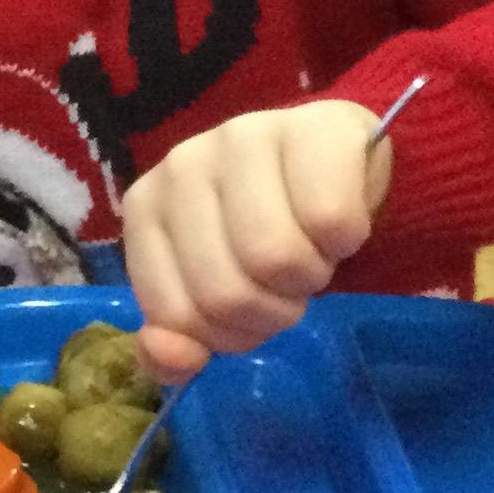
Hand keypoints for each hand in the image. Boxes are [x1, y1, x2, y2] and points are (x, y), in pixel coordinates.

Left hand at [119, 100, 390, 384]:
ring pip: (276, 259)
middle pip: (227, 293)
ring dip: (310, 277)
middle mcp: (182, 165)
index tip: (250, 310)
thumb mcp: (215, 286)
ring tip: (312, 253)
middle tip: (288, 283)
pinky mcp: (312, 131)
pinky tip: (338, 224)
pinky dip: (347, 241)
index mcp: (146, 207)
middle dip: (273, 310)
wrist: (337, 162)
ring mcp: (244, 138)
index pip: (176, 314)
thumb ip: (183, 334)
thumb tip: (176, 361)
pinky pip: (332, 222)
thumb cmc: (266, 226)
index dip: (226, 335)